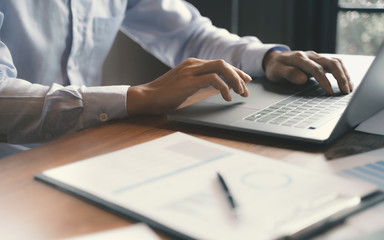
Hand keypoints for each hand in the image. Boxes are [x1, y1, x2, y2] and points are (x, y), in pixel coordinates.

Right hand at [126, 58, 251, 114]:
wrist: (147, 98)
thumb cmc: (165, 96)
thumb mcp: (188, 88)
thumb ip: (202, 85)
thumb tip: (221, 88)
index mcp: (193, 64)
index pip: (220, 64)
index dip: (235, 72)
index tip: (245, 81)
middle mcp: (193, 64)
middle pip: (223, 63)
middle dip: (238, 76)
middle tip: (246, 90)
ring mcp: (190, 71)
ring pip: (221, 67)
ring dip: (234, 80)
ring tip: (239, 93)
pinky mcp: (188, 81)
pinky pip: (213, 79)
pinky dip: (224, 88)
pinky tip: (227, 97)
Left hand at [262, 50, 352, 93]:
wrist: (274, 58)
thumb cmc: (275, 67)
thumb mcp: (276, 71)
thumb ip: (288, 74)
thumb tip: (303, 79)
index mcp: (299, 58)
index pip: (316, 69)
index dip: (324, 81)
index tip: (329, 93)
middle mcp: (310, 55)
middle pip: (331, 63)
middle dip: (340, 77)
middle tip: (345, 91)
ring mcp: (316, 57)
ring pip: (336, 62)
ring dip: (345, 74)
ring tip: (349, 88)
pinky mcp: (320, 60)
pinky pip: (335, 63)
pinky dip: (343, 72)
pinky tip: (346, 82)